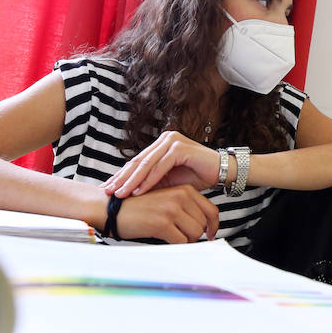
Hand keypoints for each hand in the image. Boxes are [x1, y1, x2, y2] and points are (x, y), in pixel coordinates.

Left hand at [102, 131, 223, 197]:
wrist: (222, 172)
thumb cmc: (197, 176)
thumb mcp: (169, 180)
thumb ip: (152, 181)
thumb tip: (128, 192)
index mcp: (160, 144)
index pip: (137, 161)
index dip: (122, 176)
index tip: (109, 189)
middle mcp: (164, 139)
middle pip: (138, 161)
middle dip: (122, 178)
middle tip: (108, 192)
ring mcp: (172, 141)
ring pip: (147, 164)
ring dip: (132, 181)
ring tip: (121, 194)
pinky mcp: (180, 148)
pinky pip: (160, 167)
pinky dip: (149, 180)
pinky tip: (139, 191)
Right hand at [114, 185, 220, 243]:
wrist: (111, 209)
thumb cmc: (138, 208)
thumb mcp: (166, 200)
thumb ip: (185, 207)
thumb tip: (205, 226)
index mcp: (184, 190)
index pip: (211, 211)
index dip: (214, 226)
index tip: (211, 235)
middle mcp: (180, 197)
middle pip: (204, 225)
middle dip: (195, 235)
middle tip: (181, 237)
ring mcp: (171, 209)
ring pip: (195, 234)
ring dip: (185, 241)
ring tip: (170, 237)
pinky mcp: (162, 223)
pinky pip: (181, 241)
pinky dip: (177, 246)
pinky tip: (165, 241)